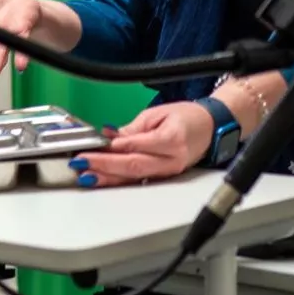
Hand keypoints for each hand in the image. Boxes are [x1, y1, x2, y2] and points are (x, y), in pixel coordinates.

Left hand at [68, 102, 213, 187]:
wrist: (211, 127)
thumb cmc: (187, 117)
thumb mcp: (156, 114)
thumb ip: (132, 130)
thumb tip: (108, 137)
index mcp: (171, 139)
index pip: (136, 146)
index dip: (111, 149)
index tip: (91, 148)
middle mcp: (171, 160)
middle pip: (132, 166)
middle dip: (104, 165)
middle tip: (82, 163)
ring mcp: (169, 172)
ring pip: (134, 177)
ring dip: (108, 178)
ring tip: (87, 176)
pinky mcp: (165, 178)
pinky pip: (140, 179)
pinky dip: (120, 179)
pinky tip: (104, 179)